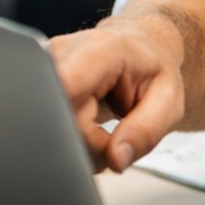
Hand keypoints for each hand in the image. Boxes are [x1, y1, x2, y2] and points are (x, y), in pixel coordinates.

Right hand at [46, 16, 186, 172]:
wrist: (138, 45)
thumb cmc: (152, 68)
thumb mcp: (168, 100)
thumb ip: (146, 131)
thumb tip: (117, 159)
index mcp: (101, 50)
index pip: (66, 85)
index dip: (80, 128)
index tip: (103, 143)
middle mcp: (64, 52)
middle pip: (57, 118)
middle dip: (86, 144)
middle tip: (114, 140)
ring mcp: (45, 65)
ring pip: (49, 124)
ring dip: (77, 140)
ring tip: (102, 130)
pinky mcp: (35, 81)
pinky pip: (46, 121)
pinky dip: (69, 134)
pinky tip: (85, 125)